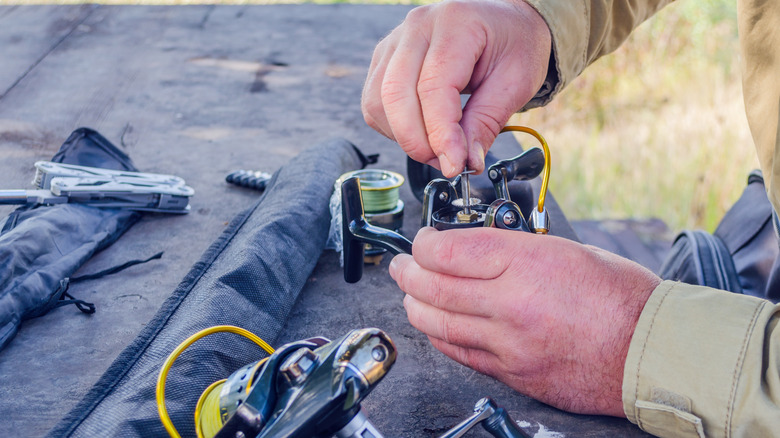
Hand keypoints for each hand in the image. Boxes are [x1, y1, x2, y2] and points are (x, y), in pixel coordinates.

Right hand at [362, 0, 550, 176]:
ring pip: (378, 102)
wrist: (505, 23)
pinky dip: (394, 128)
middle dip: (418, 142)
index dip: (440, 134)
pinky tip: (422, 131)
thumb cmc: (514, 43)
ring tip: (438, 147)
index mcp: (455, 24)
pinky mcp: (384, 59)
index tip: (454, 165)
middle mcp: (417, 27)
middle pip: (395, 95)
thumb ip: (486, 122)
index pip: (433, 88)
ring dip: (403, 137)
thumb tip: (465, 163)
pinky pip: (374, 103)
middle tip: (447, 162)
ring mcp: (395, 42)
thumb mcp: (516, 82)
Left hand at [389, 227, 660, 415]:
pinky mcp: (512, 373)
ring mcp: (509, 344)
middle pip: (433, 286)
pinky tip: (434, 325)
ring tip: (410, 294)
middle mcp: (512, 304)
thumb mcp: (566, 250)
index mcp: (527, 264)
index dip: (424, 244)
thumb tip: (471, 250)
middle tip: (401, 266)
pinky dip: (439, 335)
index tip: (422, 241)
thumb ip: (513, 250)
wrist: (650, 351)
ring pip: (437, 323)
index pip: (449, 250)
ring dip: (415, 305)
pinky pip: (459, 353)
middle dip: (407, 273)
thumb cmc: (620, 297)